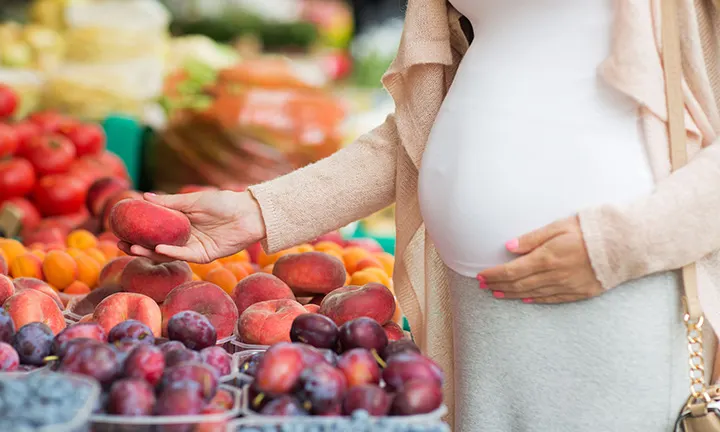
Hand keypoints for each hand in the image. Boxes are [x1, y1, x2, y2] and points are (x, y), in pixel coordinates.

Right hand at [118, 191, 265, 262]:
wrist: (248, 213)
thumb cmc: (223, 202)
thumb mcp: (193, 200)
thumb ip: (170, 202)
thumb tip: (144, 196)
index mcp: (181, 222)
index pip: (154, 229)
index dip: (137, 230)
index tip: (119, 228)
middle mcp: (184, 237)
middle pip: (156, 244)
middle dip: (137, 245)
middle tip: (120, 242)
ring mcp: (193, 247)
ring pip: (167, 253)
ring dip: (149, 252)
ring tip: (132, 247)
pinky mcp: (204, 256)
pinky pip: (184, 256)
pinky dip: (171, 253)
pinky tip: (157, 248)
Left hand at [476, 216, 603, 303]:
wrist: (626, 244)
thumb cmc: (592, 229)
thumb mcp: (559, 226)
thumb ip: (532, 238)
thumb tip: (508, 247)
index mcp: (548, 257)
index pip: (512, 271)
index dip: (494, 275)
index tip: (481, 275)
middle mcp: (555, 275)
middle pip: (519, 284)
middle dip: (498, 285)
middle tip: (483, 286)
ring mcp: (568, 286)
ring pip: (533, 294)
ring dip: (512, 294)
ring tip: (498, 293)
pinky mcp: (580, 293)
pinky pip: (552, 299)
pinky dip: (535, 299)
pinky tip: (525, 299)